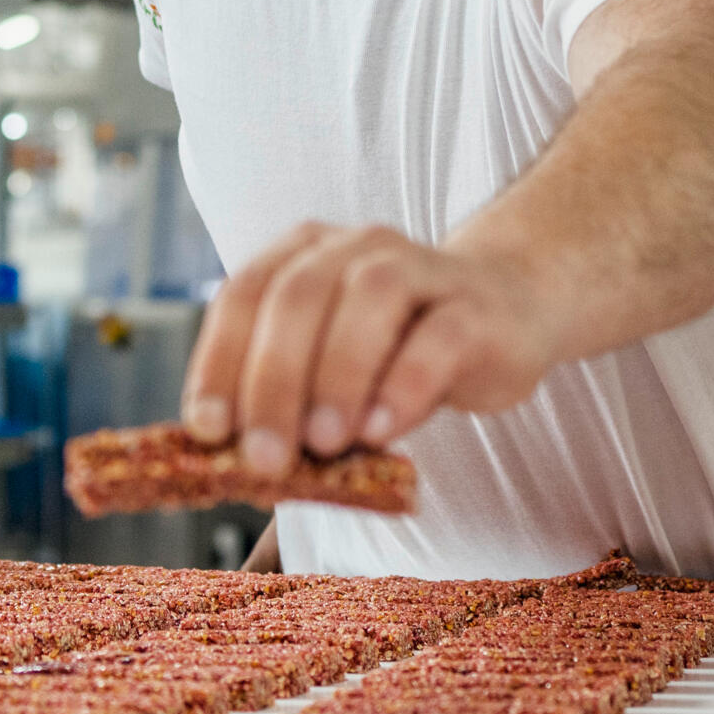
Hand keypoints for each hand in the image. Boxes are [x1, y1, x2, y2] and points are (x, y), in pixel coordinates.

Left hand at [184, 222, 559, 479]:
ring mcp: (421, 267)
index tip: (207, 429)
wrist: (506, 312)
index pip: (244, 295)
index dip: (219, 362)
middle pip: (298, 297)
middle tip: (265, 457)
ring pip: (369, 300)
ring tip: (324, 443)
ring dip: (337, 376)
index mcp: (303, 254)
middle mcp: (355, 247)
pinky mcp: (474, 308)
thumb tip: (241, 465)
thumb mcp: (335, 368)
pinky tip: (382, 431)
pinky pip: (439, 337)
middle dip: (273, 382)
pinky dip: (404, 385)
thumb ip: (293, 402)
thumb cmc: (400, 347)